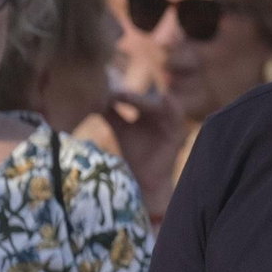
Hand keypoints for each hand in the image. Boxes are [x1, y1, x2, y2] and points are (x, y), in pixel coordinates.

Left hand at [101, 89, 184, 217]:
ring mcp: (171, 122)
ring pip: (160, 106)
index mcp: (148, 111)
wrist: (146, 178)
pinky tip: (164, 98)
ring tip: (127, 97)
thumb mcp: (120, 130)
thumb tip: (94, 97)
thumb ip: (110, 114)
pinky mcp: (178, 132)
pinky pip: (177, 116)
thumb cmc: (135, 154)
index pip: (135, 97)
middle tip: (115, 95)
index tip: (105, 92)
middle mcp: (161, 114)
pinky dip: (172, 106)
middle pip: (147, 100)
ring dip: (145, 101)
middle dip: (132, 97)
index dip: (123, 95)